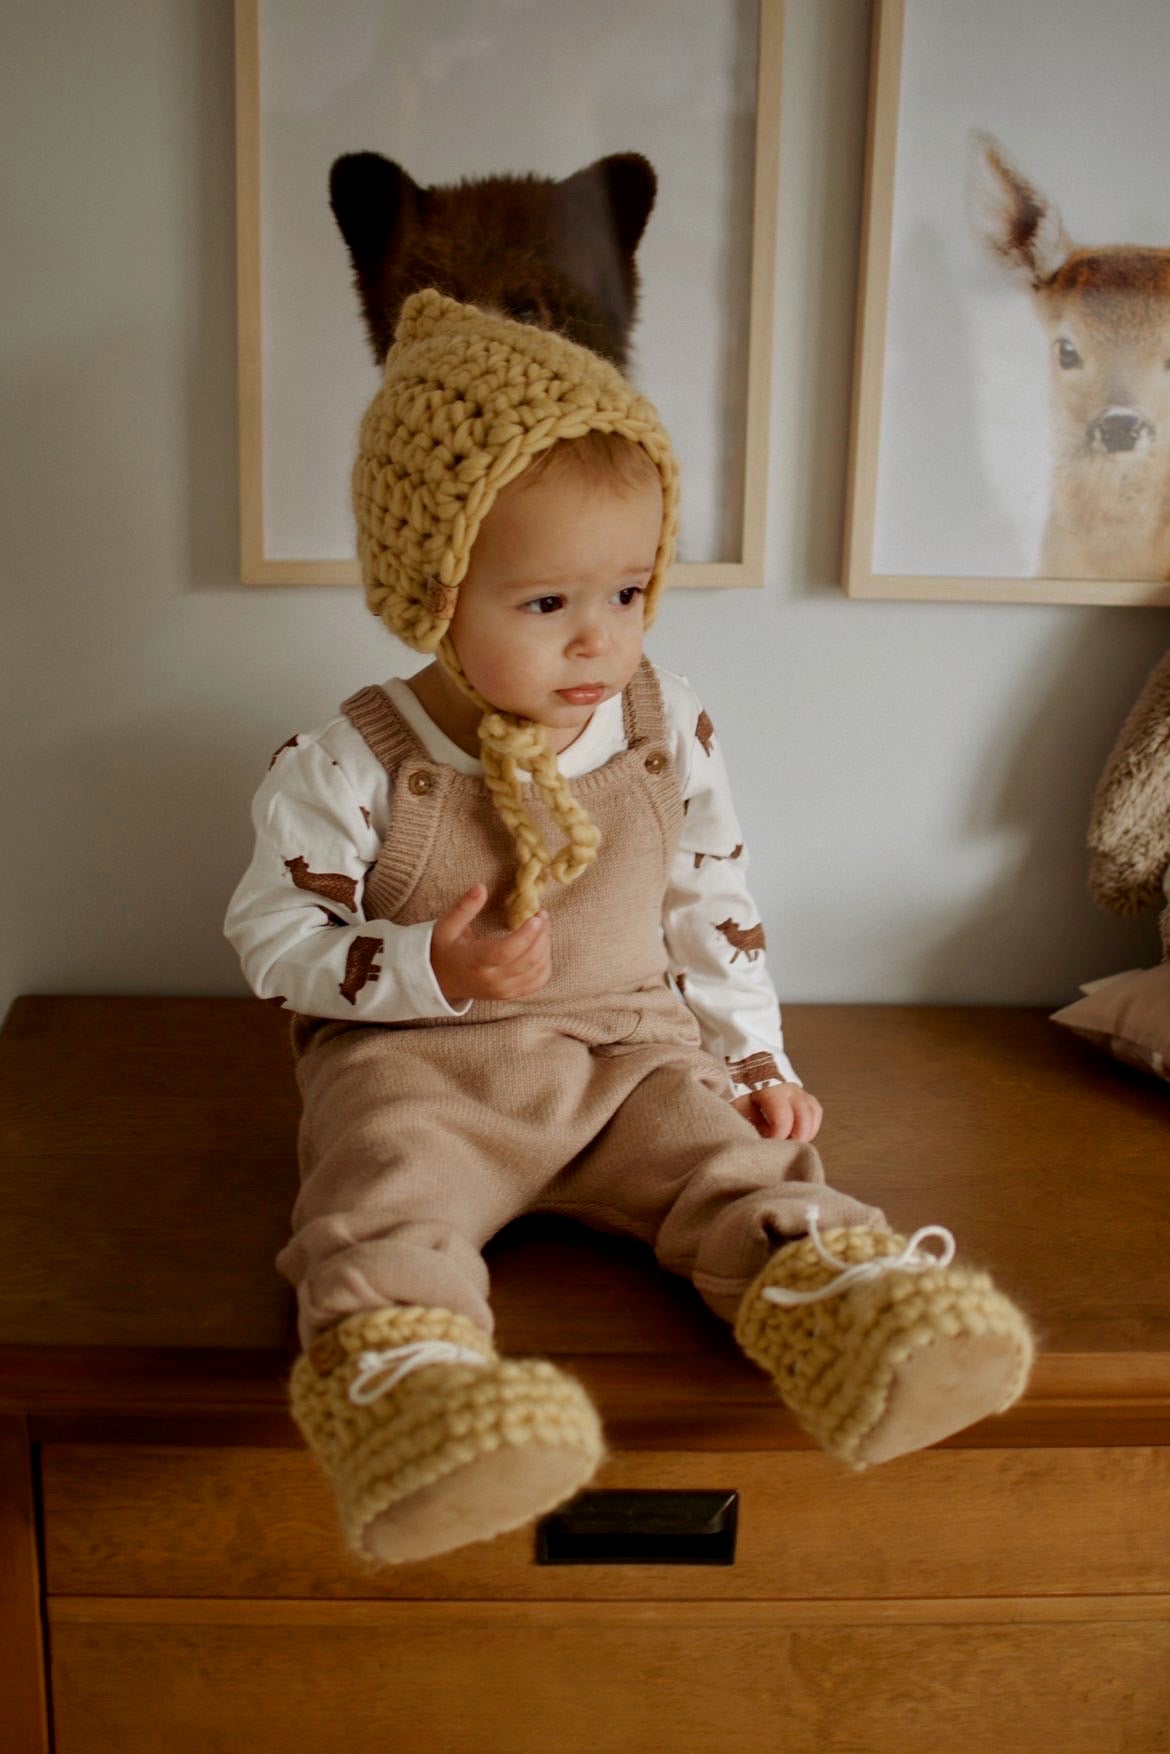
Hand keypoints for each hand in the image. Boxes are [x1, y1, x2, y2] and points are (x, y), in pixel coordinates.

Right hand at [430, 883, 551, 1004]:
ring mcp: (503, 990)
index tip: (536, 917)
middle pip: (528, 960)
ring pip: (537, 971)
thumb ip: (464, 907)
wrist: (441, 980)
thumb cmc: (445, 949)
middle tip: (542, 915)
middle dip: (541, 935)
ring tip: (542, 927)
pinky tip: (541, 947)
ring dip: (546, 947)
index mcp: (475, 961)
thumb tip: (481, 887)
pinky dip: (546, 964)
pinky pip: (538, 982)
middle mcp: (491, 980)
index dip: (525, 935)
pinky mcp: (511, 994)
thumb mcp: (446, 925)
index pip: (506, 951)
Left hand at [731, 1081, 822, 1141]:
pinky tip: (798, 1135)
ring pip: (814, 1113)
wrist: (745, 1064)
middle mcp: (790, 1088)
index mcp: (772, 1089)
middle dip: (798, 1137)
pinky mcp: (802, 1094)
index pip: (783, 1117)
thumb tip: (761, 1142)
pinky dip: (810, 1125)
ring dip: (806, 1132)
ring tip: (791, 1144)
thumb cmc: (739, 1085)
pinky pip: (814, 1110)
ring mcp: (799, 1090)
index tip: (768, 1147)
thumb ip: (751, 1122)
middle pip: (805, 1116)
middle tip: (784, 1150)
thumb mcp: (738, 1103)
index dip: (779, 1136)